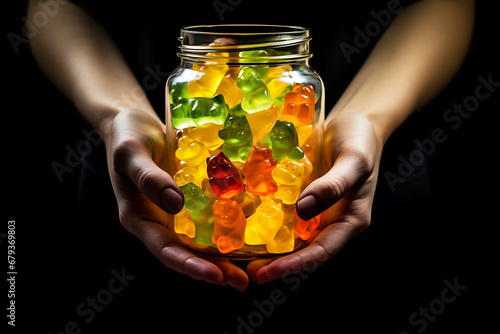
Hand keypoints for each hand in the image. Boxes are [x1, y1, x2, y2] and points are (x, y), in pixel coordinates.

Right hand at [106, 108, 248, 289]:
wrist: (133, 122)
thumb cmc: (126, 136)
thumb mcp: (130, 153)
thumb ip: (148, 178)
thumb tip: (176, 205)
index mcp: (139, 217)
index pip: (165, 251)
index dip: (191, 266)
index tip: (217, 277)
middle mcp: (160, 220)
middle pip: (187, 252)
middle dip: (214, 269)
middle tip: (243, 282)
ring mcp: (176, 210)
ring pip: (201, 238)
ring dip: (225, 253)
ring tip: (253, 266)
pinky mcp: (190, 196)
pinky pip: (209, 214)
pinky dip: (226, 224)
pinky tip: (250, 228)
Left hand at [247, 112, 382, 282]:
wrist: (356, 122)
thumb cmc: (361, 140)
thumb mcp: (354, 160)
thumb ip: (333, 186)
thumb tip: (303, 211)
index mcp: (350, 220)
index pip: (320, 252)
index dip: (293, 265)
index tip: (267, 273)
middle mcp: (331, 219)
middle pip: (304, 249)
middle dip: (277, 263)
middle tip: (248, 271)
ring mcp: (317, 208)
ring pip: (293, 234)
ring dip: (271, 246)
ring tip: (244, 253)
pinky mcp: (304, 194)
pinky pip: (286, 211)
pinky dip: (270, 219)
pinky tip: (250, 221)